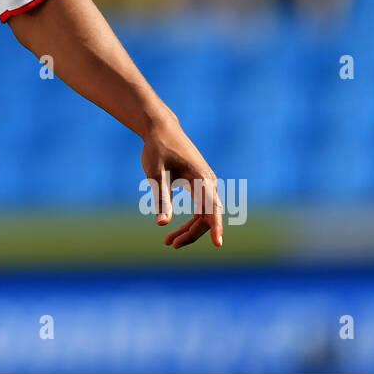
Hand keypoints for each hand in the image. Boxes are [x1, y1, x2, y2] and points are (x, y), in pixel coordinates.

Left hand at [140, 117, 222, 248]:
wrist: (161, 129)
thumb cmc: (158, 150)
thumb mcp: (156, 175)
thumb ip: (162, 198)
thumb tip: (162, 223)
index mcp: (201, 179)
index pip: (212, 209)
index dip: (215, 228)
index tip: (218, 244)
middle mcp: (209, 183)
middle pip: (207, 216)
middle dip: (191, 233)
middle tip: (169, 244)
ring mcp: (207, 184)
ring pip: (203, 215)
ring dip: (189, 229)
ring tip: (169, 242)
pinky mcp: (201, 185)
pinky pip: (200, 209)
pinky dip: (189, 221)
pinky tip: (173, 228)